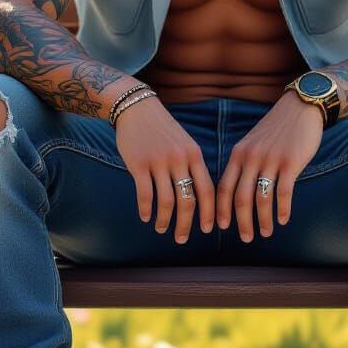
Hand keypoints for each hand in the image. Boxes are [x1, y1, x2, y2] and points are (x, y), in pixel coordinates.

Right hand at [114, 95, 214, 243]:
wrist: (137, 108)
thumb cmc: (162, 129)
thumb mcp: (184, 143)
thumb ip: (192, 165)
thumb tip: (200, 196)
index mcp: (194, 154)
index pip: (207, 189)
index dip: (209, 212)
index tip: (208, 229)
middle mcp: (180, 159)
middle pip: (188, 200)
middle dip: (186, 224)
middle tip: (181, 239)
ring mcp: (159, 161)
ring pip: (167, 201)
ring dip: (165, 220)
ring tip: (162, 229)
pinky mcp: (139, 164)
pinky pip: (145, 194)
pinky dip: (146, 209)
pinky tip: (145, 217)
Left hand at [217, 91, 323, 241]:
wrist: (300, 108)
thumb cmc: (276, 129)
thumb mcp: (252, 143)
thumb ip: (244, 164)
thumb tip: (237, 193)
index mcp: (239, 154)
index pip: (223, 187)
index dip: (221, 210)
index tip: (221, 227)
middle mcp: (251, 157)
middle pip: (240, 197)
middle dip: (241, 222)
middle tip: (246, 238)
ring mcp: (270, 159)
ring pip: (262, 198)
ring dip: (263, 219)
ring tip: (265, 232)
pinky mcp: (290, 162)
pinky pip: (284, 192)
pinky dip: (282, 209)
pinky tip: (283, 220)